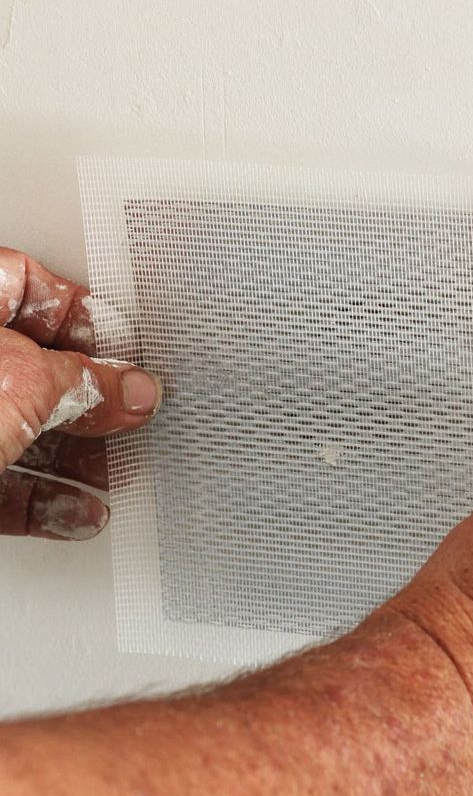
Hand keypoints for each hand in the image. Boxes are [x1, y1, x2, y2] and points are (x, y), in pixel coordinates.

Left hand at [0, 248, 161, 540]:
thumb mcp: (21, 384)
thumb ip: (88, 382)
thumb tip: (136, 388)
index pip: (27, 282)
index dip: (84, 312)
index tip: (127, 345)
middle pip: (33, 366)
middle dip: (90, 399)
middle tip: (129, 413)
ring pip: (20, 429)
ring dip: (77, 458)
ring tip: (116, 472)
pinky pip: (3, 480)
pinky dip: (43, 500)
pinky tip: (76, 512)